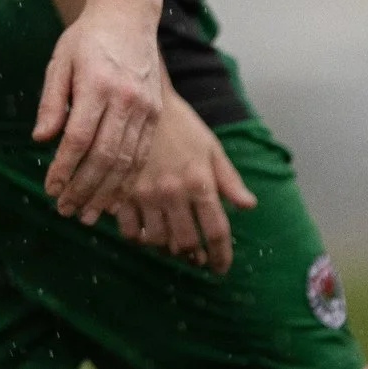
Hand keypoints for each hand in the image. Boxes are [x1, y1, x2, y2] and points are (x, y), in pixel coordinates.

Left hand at [34, 0, 161, 222]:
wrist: (128, 18)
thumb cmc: (86, 39)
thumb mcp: (59, 61)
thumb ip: (51, 101)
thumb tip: (41, 140)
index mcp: (97, 85)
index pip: (78, 137)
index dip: (64, 167)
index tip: (51, 188)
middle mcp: (125, 100)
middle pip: (105, 156)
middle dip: (84, 188)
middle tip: (66, 210)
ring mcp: (146, 108)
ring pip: (127, 161)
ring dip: (107, 192)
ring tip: (88, 213)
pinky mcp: (157, 113)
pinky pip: (143, 155)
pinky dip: (129, 180)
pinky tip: (115, 196)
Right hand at [111, 85, 257, 271]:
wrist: (139, 100)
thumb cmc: (180, 123)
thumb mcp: (210, 146)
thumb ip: (229, 179)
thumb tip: (248, 206)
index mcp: (199, 182)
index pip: (216, 232)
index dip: (221, 256)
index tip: (220, 268)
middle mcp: (173, 192)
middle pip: (186, 242)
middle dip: (194, 255)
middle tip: (196, 258)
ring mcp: (144, 193)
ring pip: (157, 240)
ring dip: (167, 247)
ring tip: (171, 245)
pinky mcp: (120, 190)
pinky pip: (128, 229)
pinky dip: (138, 237)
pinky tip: (144, 232)